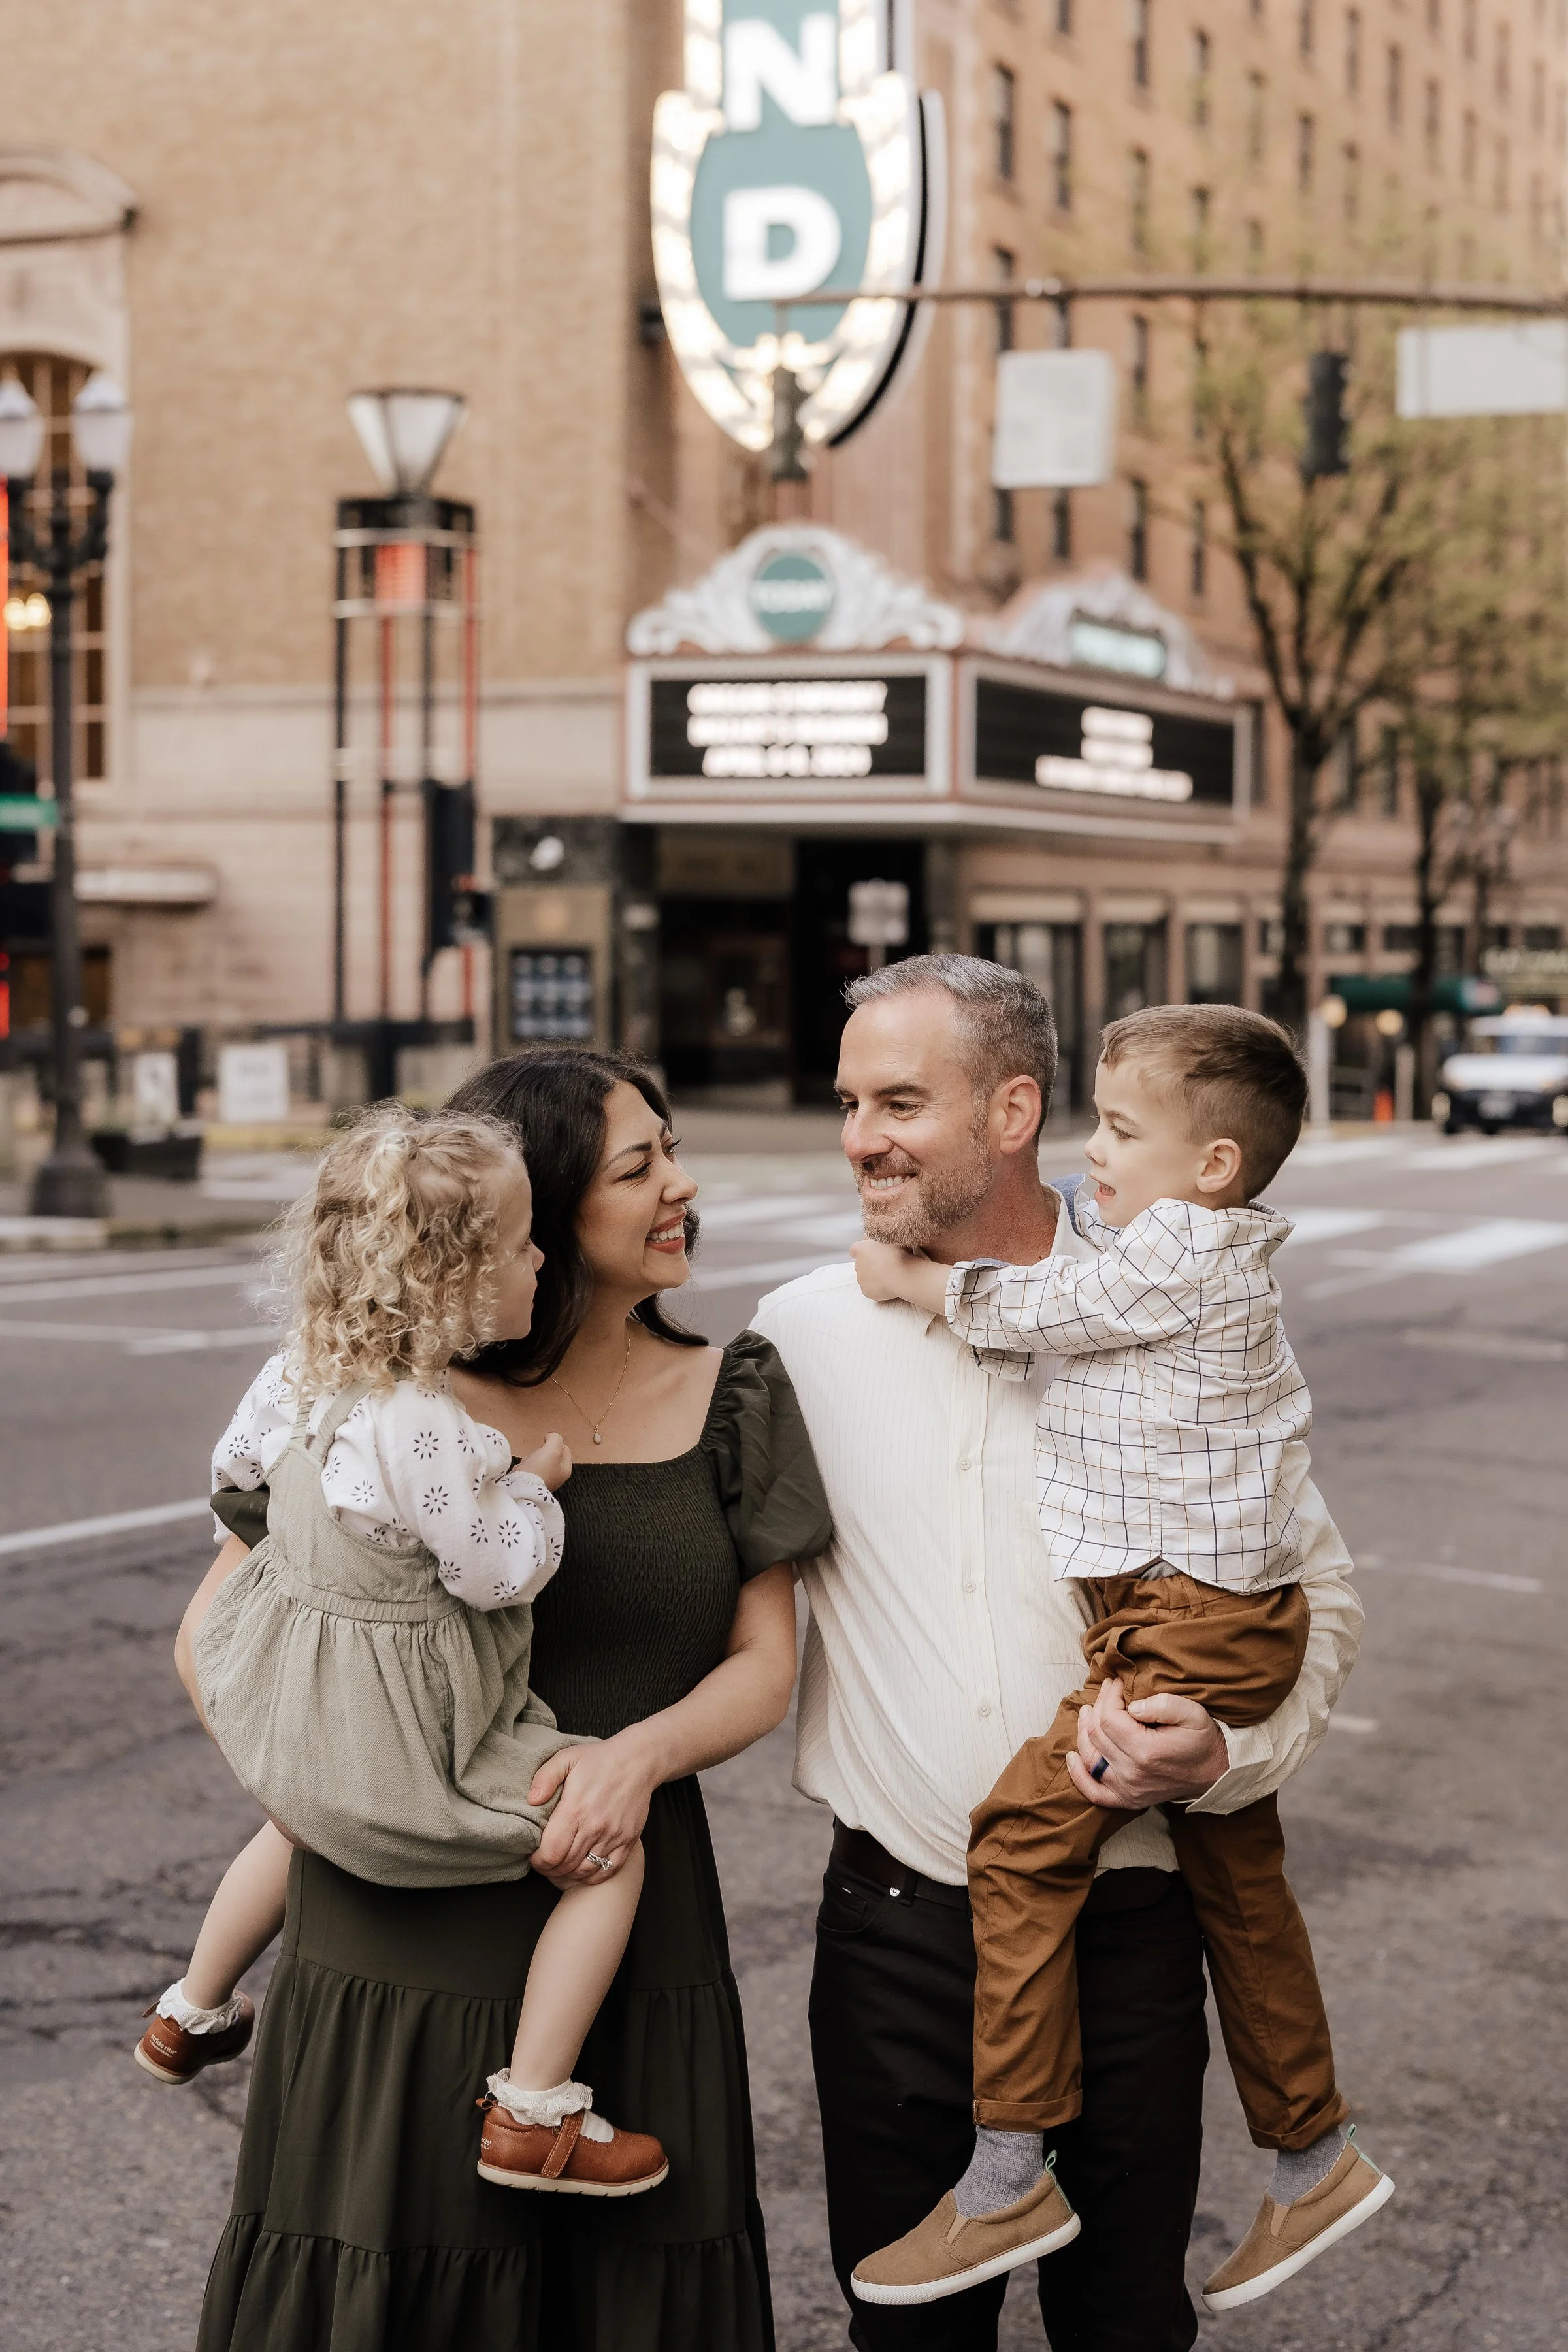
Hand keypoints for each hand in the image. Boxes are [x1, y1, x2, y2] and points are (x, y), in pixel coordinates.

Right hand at [520, 1432, 571, 1490]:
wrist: (521, 1484)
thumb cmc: (539, 1469)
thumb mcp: (553, 1448)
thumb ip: (555, 1438)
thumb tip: (551, 1436)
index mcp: (565, 1470)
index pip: (565, 1449)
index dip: (555, 1442)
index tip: (547, 1443)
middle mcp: (556, 1477)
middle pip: (552, 1454)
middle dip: (543, 1451)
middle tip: (539, 1454)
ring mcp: (544, 1479)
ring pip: (540, 1460)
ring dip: (533, 1457)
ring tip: (530, 1462)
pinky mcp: (532, 1481)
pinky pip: (530, 1467)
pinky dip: (526, 1464)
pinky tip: (524, 1467)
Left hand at [527, 1731, 657, 1885]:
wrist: (638, 1760)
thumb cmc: (599, 1759)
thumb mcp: (567, 1758)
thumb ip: (545, 1777)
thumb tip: (531, 1801)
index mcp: (575, 1809)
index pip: (551, 1852)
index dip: (538, 1860)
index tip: (533, 1855)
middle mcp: (594, 1826)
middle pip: (565, 1864)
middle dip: (549, 1868)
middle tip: (544, 1861)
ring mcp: (613, 1836)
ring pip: (585, 1870)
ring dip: (568, 1873)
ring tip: (560, 1866)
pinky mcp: (627, 1840)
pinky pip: (608, 1870)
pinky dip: (592, 1876)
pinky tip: (583, 1869)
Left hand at [854, 1236, 937, 1304]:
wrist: (904, 1274)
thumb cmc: (899, 1254)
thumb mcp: (888, 1239)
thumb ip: (874, 1237)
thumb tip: (865, 1236)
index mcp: (860, 1249)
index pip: (854, 1250)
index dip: (863, 1251)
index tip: (872, 1253)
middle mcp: (858, 1264)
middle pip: (860, 1264)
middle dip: (869, 1264)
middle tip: (885, 1264)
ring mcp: (861, 1279)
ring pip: (865, 1277)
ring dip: (873, 1276)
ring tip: (889, 1275)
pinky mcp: (866, 1291)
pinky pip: (870, 1289)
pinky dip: (877, 1288)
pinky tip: (888, 1285)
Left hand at [1064, 1677, 1229, 1810]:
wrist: (1214, 1772)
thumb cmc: (1202, 1739)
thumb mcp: (1192, 1713)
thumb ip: (1163, 1704)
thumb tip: (1131, 1706)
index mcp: (1146, 1751)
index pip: (1109, 1718)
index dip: (1109, 1696)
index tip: (1118, 1682)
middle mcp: (1132, 1773)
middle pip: (1097, 1733)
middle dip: (1098, 1706)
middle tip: (1108, 1691)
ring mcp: (1128, 1789)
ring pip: (1090, 1756)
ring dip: (1083, 1731)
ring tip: (1087, 1711)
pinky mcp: (1127, 1799)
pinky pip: (1094, 1792)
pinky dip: (1079, 1775)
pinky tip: (1072, 1757)